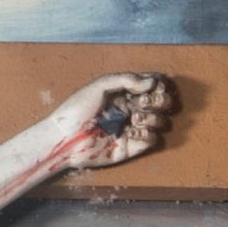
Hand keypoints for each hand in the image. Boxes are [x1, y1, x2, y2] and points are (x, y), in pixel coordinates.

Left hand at [37, 68, 173, 179]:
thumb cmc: (76, 109)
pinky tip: (132, 132)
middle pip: (162, 103)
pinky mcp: (131, 146)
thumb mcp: (99, 86)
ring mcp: (132, 128)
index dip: (158, 85)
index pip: (152, 86)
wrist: (65, 138)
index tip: (154, 86)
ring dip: (152, 117)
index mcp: (124, 93)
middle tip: (144, 102)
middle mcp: (131, 109)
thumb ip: (126, 80)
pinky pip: (152, 140)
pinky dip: (147, 134)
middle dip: (159, 101)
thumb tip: (153, 82)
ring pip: (161, 121)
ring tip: (134, 119)